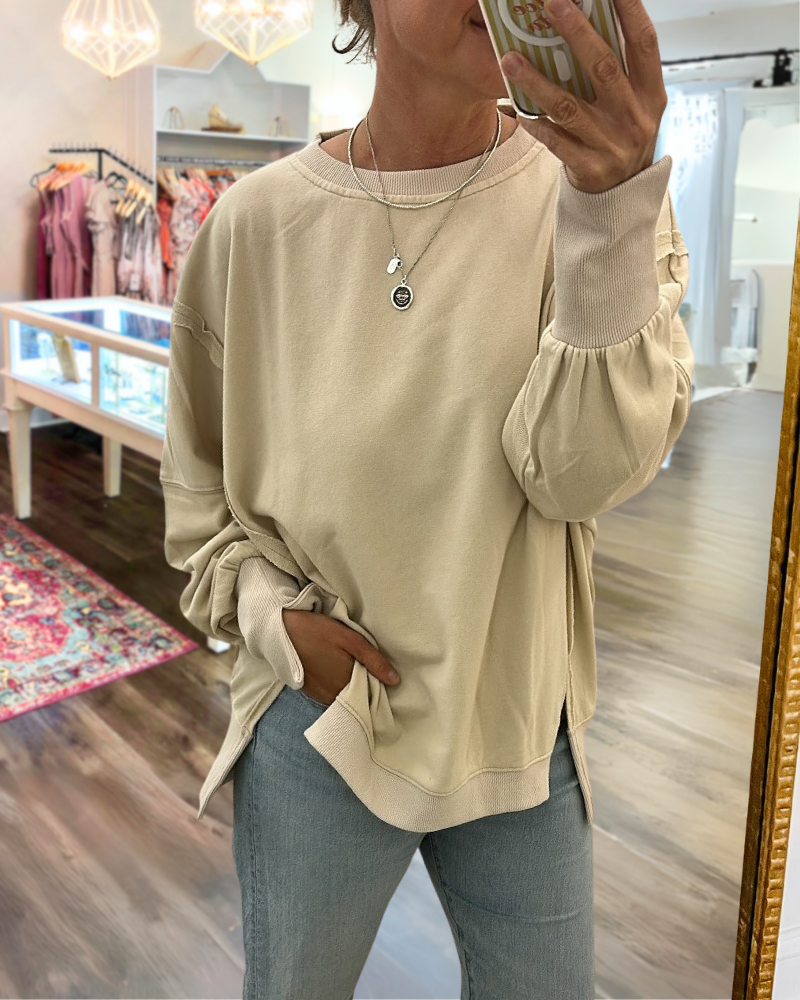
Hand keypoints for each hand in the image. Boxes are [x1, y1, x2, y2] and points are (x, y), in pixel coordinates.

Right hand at [282, 608, 399, 705]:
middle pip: (357, 698)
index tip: (380, 674)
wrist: (281, 631)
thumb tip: (395, 681)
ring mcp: (319, 696)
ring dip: (351, 687)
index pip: (370, 695)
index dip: (378, 685)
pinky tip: (336, 670)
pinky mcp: (310, 692)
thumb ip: (373, 660)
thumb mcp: (350, 640)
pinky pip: (330, 696)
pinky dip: (337, 687)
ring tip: (350, 667)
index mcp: (346, 685)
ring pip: (344, 697)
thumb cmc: (317, 631)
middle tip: (365, 667)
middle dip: (365, 687)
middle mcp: (333, 697)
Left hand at [500, 0, 667, 192]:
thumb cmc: (623, 136)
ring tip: (510, 59)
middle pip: (604, 67)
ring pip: (569, 107)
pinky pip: (555, 142)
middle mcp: (634, 116)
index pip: (644, 43)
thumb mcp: (635, 103)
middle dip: (577, 33)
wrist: (623, 194)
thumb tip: (588, 21)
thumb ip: (620, 69)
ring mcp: (611, 144)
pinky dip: (535, 124)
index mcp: (650, 92)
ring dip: (537, 80)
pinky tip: (515, 108)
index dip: (630, 10)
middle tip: (552, 3)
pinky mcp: (589, 167)